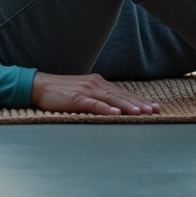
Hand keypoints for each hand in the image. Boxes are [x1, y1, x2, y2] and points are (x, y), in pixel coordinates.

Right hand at [30, 71, 160, 115]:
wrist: (39, 85)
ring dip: (127, 106)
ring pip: (111, 99)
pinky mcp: (76, 98)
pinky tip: (115, 113)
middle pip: (122, 95)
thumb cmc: (61, 91)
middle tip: (156, 111)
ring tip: (142, 113)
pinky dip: (105, 108)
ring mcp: (86, 90)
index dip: (140, 100)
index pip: (123, 93)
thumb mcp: (84, 92)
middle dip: (140, 104)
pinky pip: (93, 104)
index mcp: (98, 83)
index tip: (155, 107)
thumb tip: (115, 107)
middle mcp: (95, 84)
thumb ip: (99, 97)